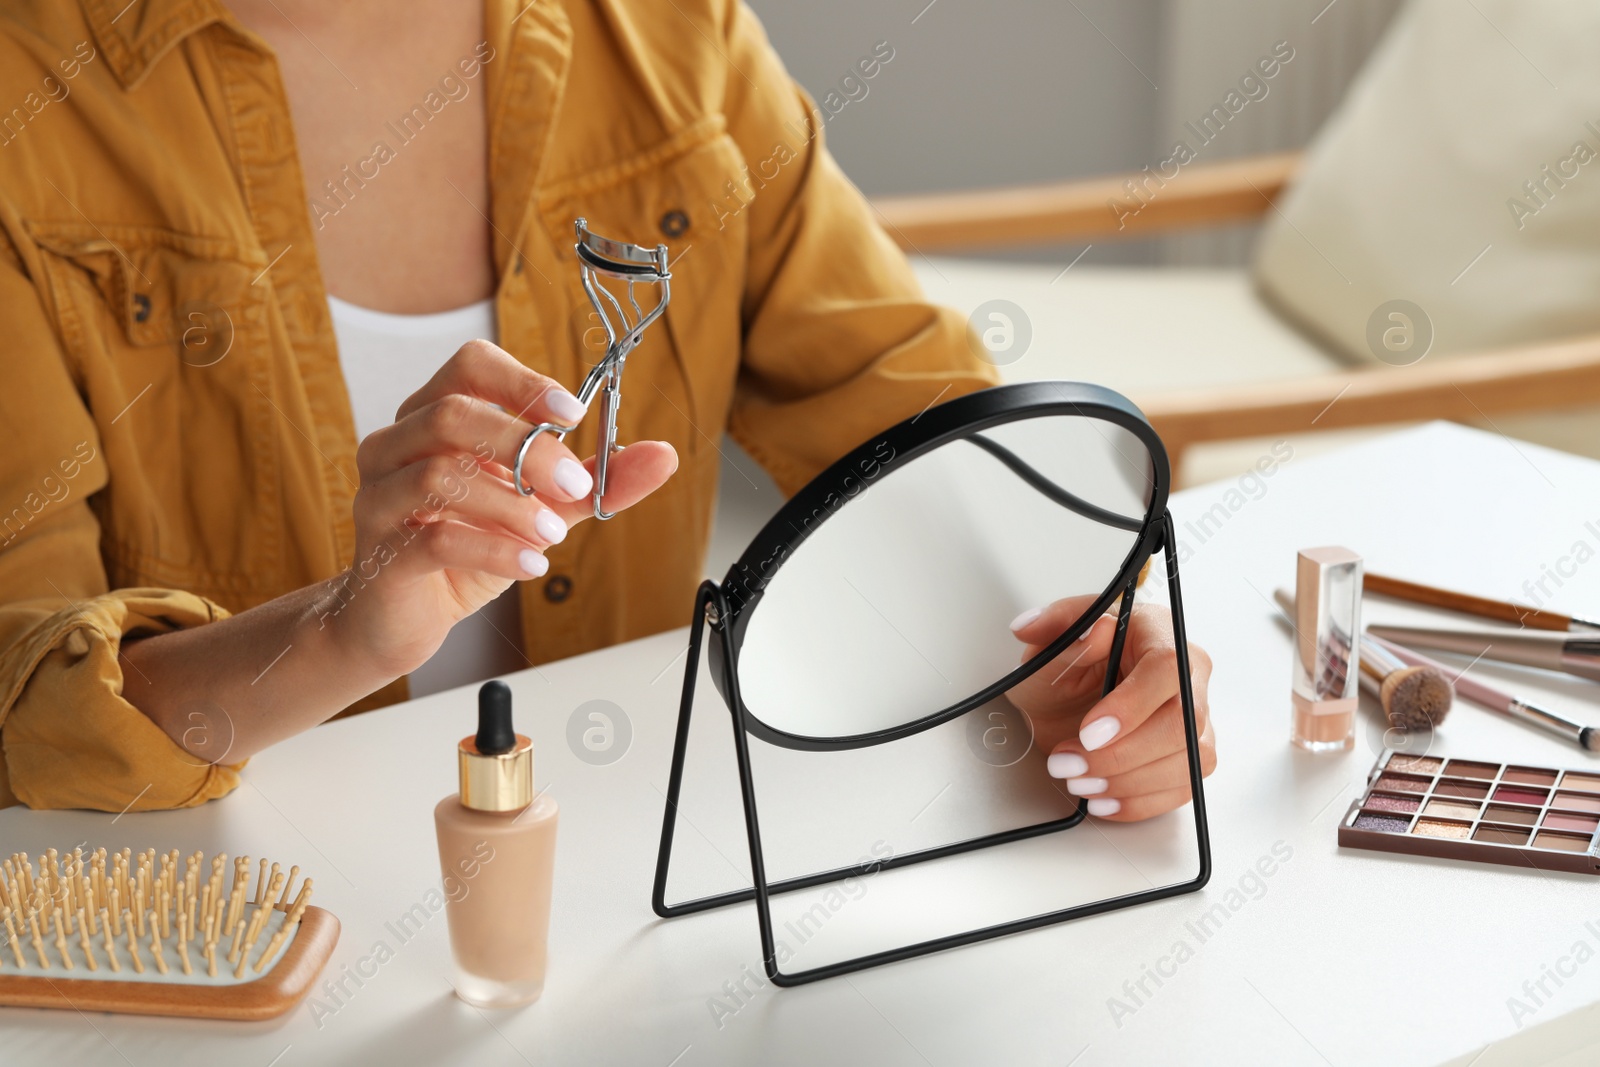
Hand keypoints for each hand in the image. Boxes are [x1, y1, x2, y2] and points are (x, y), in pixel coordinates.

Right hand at [332, 339, 677, 673]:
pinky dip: (493, 549)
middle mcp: (396, 445)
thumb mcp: (541, 509)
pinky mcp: (380, 552)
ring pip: (439, 474)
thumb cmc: (466, 549)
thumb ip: (594, 481)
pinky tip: (529, 565)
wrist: (406, 618)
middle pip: (454, 415)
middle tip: (573, 483)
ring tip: (553, 533)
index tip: (574, 414)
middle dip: (526, 447)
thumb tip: (662, 455)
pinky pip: (434, 540)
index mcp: (433, 416)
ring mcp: (379, 496)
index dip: (524, 381)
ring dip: (511, 504)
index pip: (471, 366)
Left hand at [1005, 594, 1215, 821]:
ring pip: (1189, 760)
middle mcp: (1189, 673)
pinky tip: (1104, 800)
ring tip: (1079, 782)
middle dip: (1121, 755)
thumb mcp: (1047, 642)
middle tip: (1070, 764)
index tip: (1088, 733)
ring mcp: (1197, 716)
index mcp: (1158, 631)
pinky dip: (1141, 802)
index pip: (1166, 668)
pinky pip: (1184, 787)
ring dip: (1129, 783)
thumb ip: (1060, 629)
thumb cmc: (1065, 662)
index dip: (1131, 706)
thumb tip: (1088, 631)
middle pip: (1181, 723)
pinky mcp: (1193, 754)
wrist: (1067, 697)